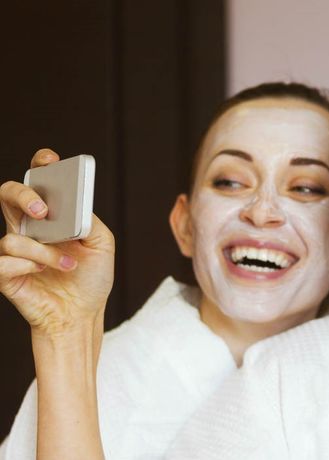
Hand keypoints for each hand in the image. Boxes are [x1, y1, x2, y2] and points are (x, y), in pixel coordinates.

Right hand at [0, 149, 114, 337]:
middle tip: (43, 211)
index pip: (38, 181)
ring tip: (67, 264)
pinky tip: (42, 273)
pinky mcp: (4, 273)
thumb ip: (89, 221)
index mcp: (51, 217)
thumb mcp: (102, 244)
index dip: (40, 165)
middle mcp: (28, 228)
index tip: (50, 159)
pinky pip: (4, 261)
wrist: (82, 314)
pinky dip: (27, 266)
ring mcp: (13, 250)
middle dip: (24, 196)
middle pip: (8, 194)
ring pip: (13, 236)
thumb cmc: (90, 279)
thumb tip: (73, 207)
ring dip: (45, 252)